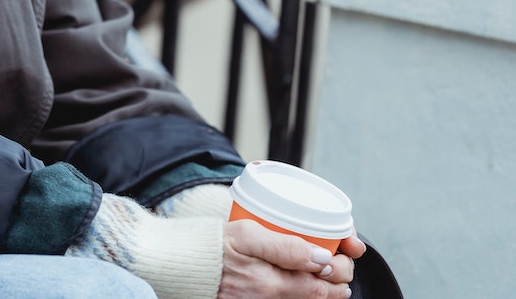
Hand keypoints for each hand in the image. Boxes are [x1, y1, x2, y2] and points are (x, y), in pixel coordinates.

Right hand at [218, 220, 357, 297]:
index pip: (323, 284)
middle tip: (341, 264)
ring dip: (324, 289)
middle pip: (320, 296)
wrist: (180, 263)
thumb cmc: (210, 245)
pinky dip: (304, 292)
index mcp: (271, 284)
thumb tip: (322, 257)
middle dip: (338, 280)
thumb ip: (284, 246)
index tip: (344, 252)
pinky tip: (303, 282)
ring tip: (327, 275)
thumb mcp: (246, 233)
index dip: (342, 268)